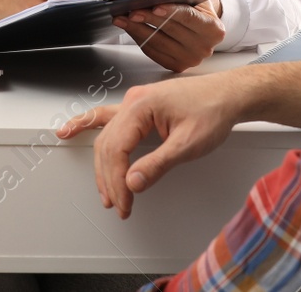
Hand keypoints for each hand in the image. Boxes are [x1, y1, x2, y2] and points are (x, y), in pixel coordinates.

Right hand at [56, 72, 246, 217]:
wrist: (229, 95)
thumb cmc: (213, 111)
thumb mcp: (188, 144)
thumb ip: (158, 165)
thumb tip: (132, 183)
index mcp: (141, 106)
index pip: (117, 149)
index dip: (117, 181)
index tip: (124, 203)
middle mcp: (133, 101)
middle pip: (108, 145)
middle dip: (109, 179)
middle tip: (119, 205)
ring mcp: (135, 103)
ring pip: (107, 136)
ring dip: (103, 165)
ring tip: (104, 191)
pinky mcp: (141, 107)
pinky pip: (108, 118)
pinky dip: (89, 126)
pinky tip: (72, 130)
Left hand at [113, 0, 225, 71]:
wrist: (204, 25)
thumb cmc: (197, 8)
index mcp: (213, 29)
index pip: (190, 18)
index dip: (172, 11)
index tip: (155, 6)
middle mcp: (204, 48)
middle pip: (171, 30)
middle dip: (148, 19)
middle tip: (131, 11)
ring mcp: (190, 60)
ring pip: (158, 43)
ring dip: (137, 29)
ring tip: (123, 18)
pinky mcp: (176, 66)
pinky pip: (153, 52)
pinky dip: (139, 38)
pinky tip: (130, 28)